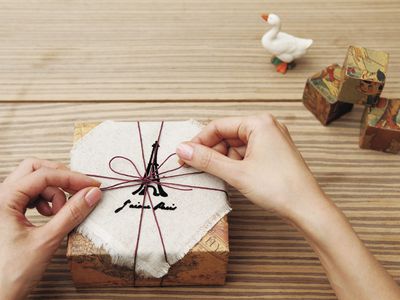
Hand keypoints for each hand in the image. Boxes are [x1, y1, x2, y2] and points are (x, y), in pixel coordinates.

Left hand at [0, 158, 101, 299]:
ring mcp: (3, 204)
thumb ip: (72, 213)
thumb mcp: (46, 241)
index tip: (92, 186)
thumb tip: (92, 194)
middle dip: (60, 179)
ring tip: (60, 213)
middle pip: (35, 170)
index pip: (43, 175)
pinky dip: (46, 201)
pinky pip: (30, 195)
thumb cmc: (8, 275)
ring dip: (53, 192)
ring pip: (34, 182)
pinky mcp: (8, 213)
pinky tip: (51, 215)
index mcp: (2, 200)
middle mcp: (0, 197)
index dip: (72, 178)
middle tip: (80, 191)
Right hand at [177, 114, 399, 299]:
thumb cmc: (277, 187)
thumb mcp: (236, 173)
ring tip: (215, 176)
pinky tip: (230, 177)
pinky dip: (235, 164)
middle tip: (194, 168)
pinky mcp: (273, 154)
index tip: (183, 156)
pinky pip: (246, 154)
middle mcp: (266, 126)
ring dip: (222, 160)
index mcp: (259, 122)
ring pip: (236, 146)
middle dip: (211, 152)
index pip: (219, 126)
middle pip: (227, 135)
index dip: (199, 141)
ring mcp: (271, 140)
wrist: (307, 208)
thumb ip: (207, 160)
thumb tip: (181, 149)